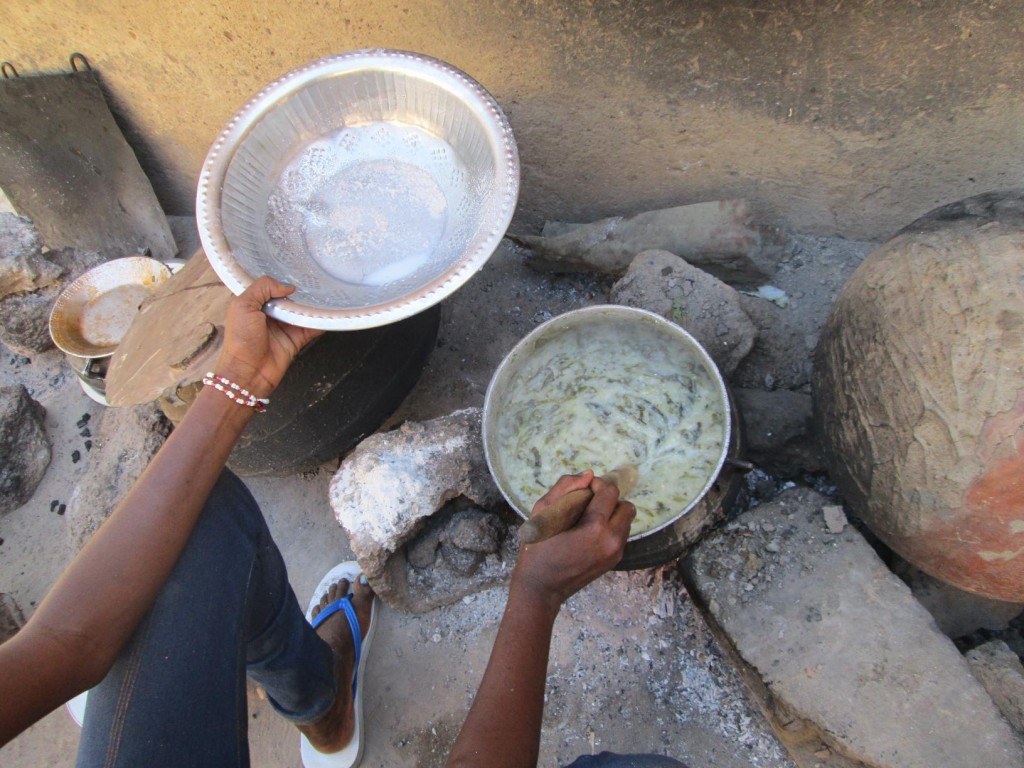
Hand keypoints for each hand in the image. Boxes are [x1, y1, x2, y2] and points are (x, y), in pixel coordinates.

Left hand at [214, 276, 323, 396]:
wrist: (248, 372)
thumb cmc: (240, 340)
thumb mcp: (243, 306)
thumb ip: (262, 288)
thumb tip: (287, 286)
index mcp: (254, 304)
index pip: (270, 287)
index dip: (280, 280)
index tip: (296, 270)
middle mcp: (270, 314)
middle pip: (289, 298)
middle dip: (300, 292)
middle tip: (314, 280)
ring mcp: (284, 327)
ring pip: (302, 312)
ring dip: (312, 306)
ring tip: (325, 294)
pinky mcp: (295, 340)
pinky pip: (311, 328)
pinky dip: (320, 322)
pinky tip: (328, 313)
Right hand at [512, 470, 635, 610]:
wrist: (541, 588)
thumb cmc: (537, 548)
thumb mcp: (543, 511)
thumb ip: (565, 488)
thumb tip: (588, 475)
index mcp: (595, 527)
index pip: (610, 492)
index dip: (597, 485)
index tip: (583, 489)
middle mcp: (612, 540)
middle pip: (625, 505)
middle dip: (608, 500)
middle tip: (586, 504)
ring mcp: (616, 552)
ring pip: (626, 520)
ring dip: (611, 514)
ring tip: (587, 520)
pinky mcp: (615, 560)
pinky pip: (621, 534)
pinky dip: (610, 528)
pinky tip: (589, 533)